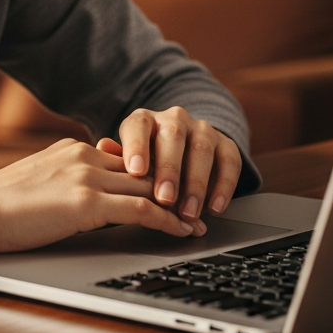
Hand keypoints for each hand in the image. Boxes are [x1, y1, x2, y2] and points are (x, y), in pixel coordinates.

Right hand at [0, 138, 199, 252]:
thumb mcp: (39, 180)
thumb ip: (66, 178)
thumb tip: (84, 193)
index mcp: (73, 149)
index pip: (125, 159)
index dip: (152, 173)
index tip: (170, 185)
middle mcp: (85, 155)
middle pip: (143, 168)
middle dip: (173, 184)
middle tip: (197, 200)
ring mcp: (87, 176)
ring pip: (148, 185)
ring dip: (178, 203)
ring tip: (197, 219)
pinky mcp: (86, 202)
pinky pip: (139, 208)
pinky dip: (166, 219)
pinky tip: (180, 229)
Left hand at [97, 106, 241, 222]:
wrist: (180, 153)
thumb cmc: (145, 162)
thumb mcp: (128, 160)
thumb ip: (116, 158)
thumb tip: (102, 146)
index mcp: (144, 121)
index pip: (139, 126)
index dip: (137, 147)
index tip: (135, 171)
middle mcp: (174, 120)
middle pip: (173, 137)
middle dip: (170, 170)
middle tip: (165, 198)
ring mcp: (201, 130)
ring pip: (201, 149)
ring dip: (196, 183)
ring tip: (188, 212)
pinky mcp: (225, 144)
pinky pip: (229, 161)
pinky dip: (224, 186)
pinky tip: (215, 207)